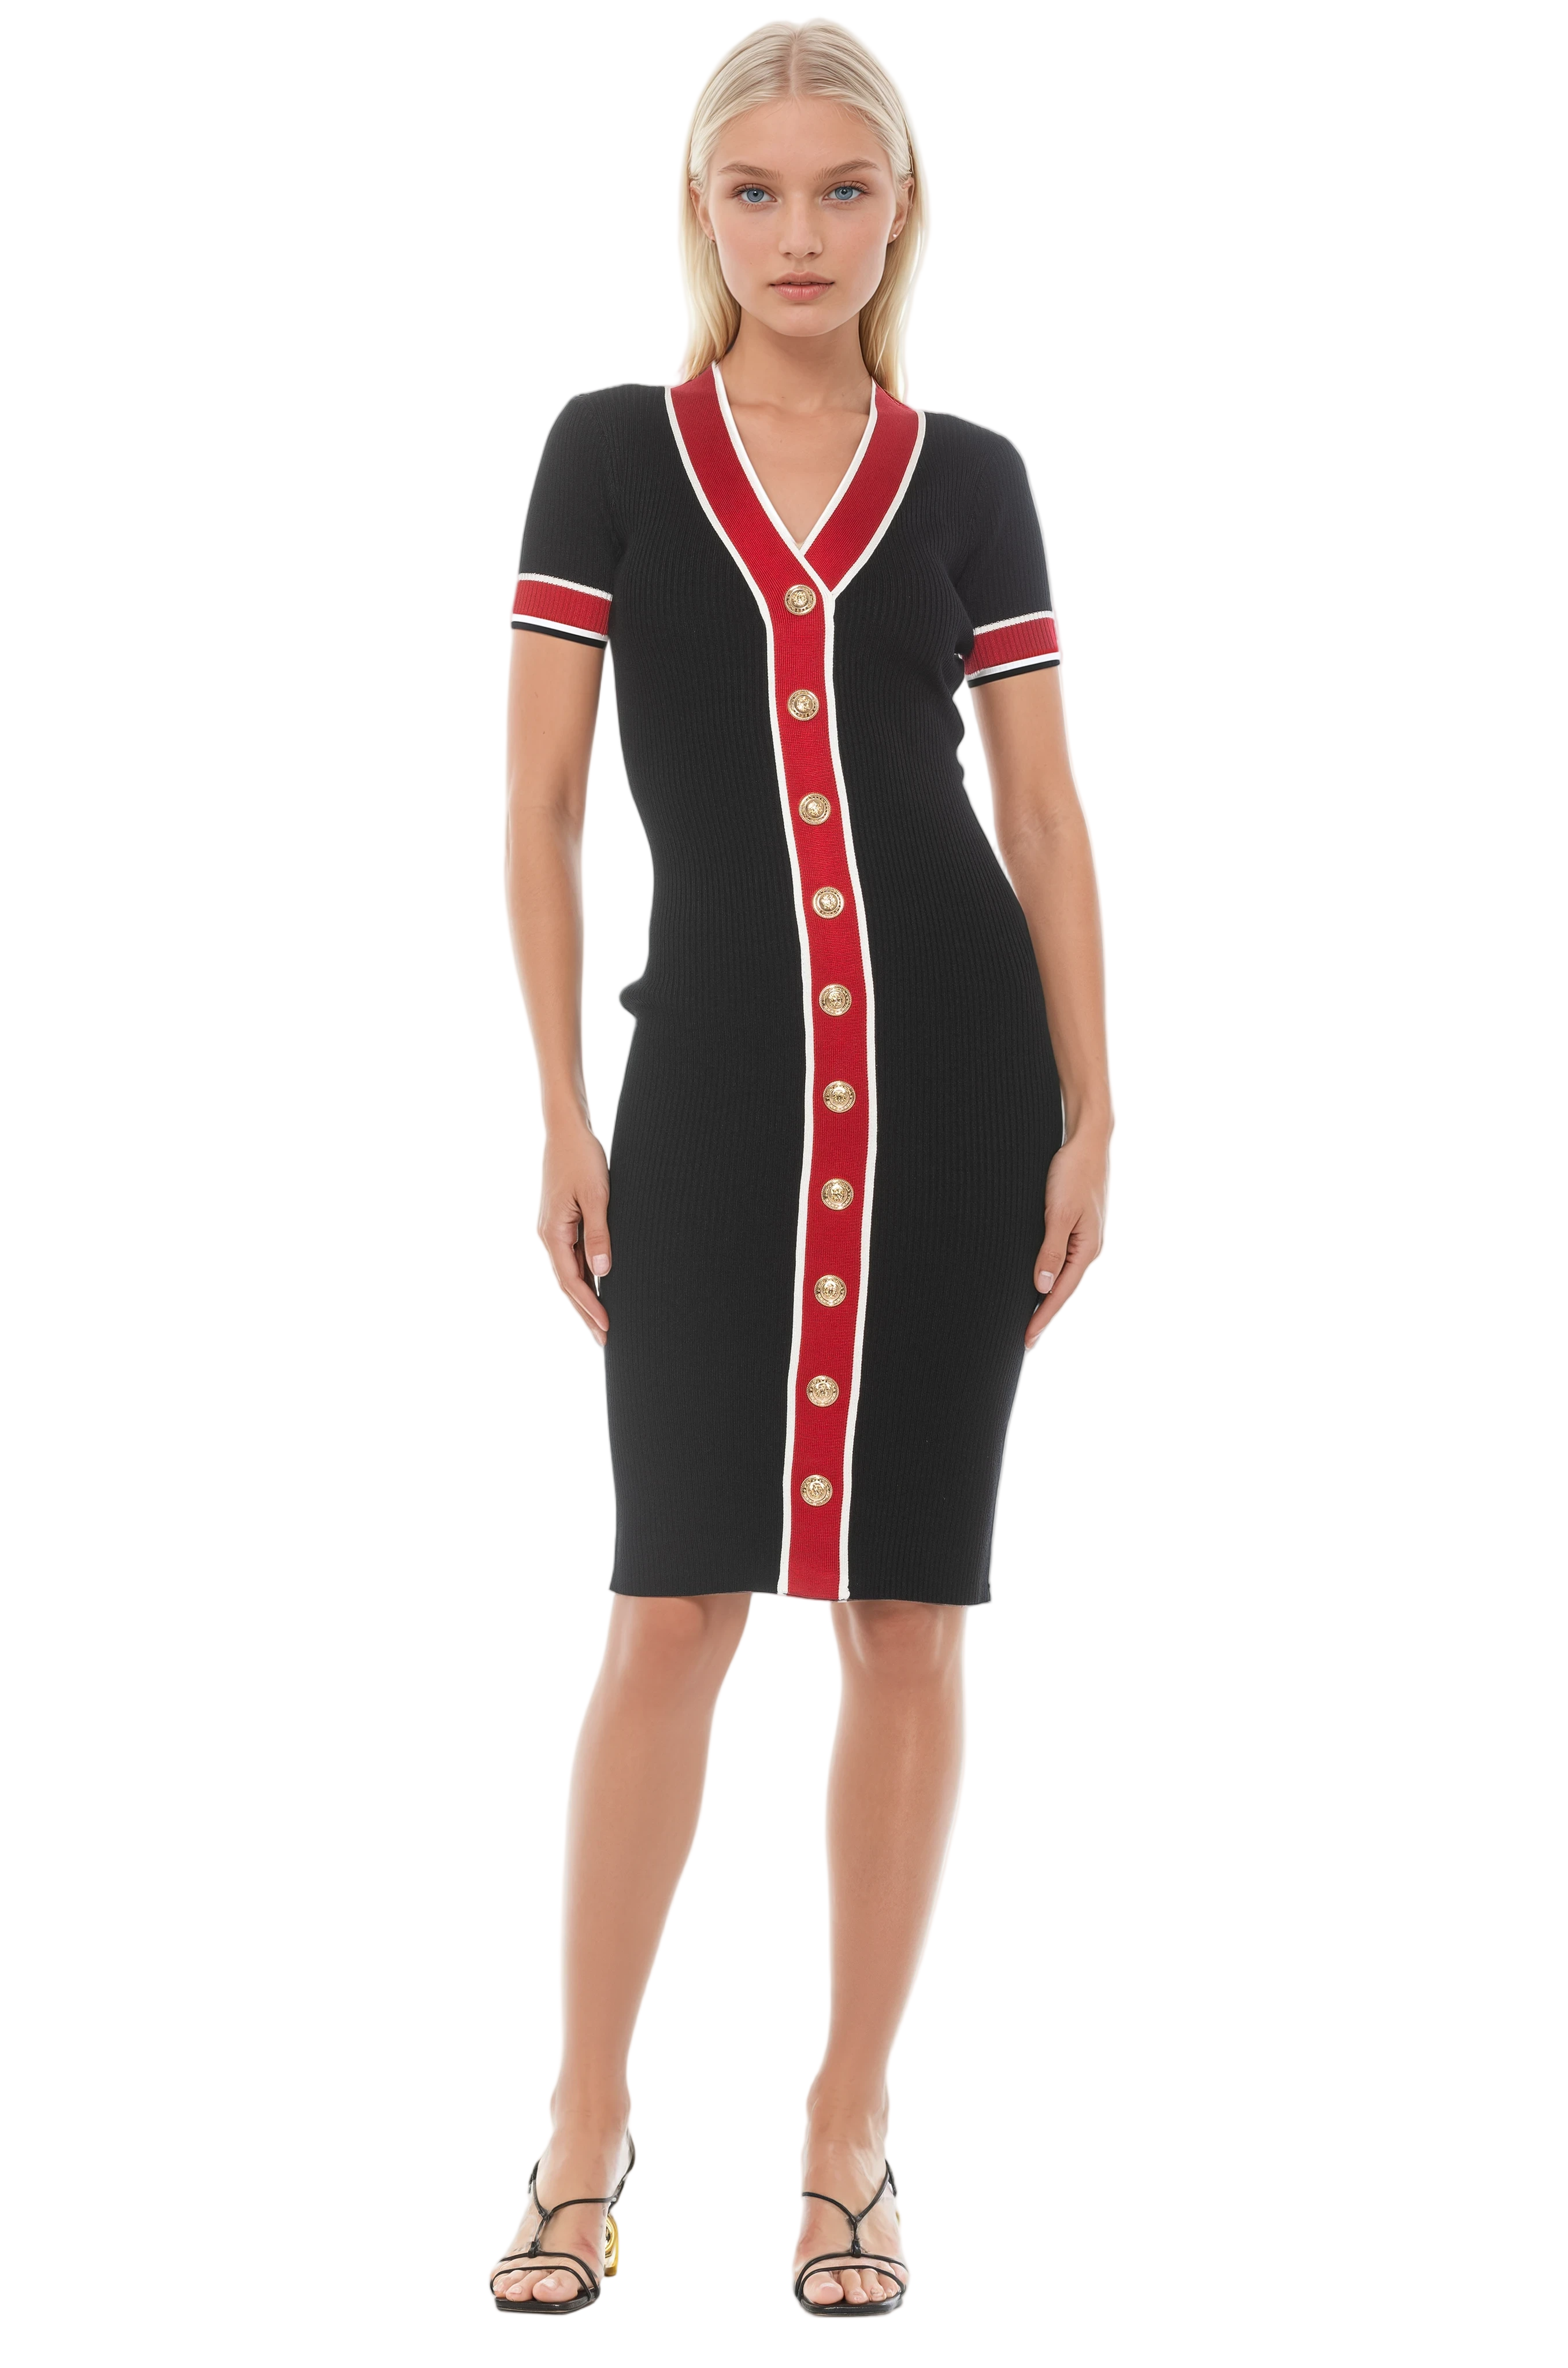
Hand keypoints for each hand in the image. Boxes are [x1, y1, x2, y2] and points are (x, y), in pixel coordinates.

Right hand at [538, 1122, 611, 1343]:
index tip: (606, 1328)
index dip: (589, 1306)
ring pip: (570, 1272)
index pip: (571, 1281)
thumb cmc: (582, 1158)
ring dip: (586, 1297)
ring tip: (602, 1323)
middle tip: (603, 1340)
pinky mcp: (562, 1221)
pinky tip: (599, 1288)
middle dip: (585, 1312)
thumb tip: (603, 1273)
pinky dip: (585, 1276)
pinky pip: (573, 1256)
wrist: (567, 1130)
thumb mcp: (596, 1196)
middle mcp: (549, 1235)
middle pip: (568, 1283)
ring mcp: (554, 1229)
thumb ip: (599, 1235)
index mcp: (552, 1232)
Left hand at [1025, 1128, 1108, 1348]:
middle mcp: (1088, 1247)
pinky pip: (1060, 1258)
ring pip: (1061, 1275)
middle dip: (1044, 1314)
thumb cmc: (1073, 1172)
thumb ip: (1051, 1250)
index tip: (1026, 1340)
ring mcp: (1083, 1237)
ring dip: (1045, 1296)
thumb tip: (1043, 1287)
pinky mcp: (1075, 1225)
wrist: (1086, 1140)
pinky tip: (1038, 1281)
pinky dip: (1048, 1275)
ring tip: (1028, 1318)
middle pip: (1063, 1289)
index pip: (1061, 1293)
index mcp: (1088, 1248)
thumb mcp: (1060, 1212)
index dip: (1043, 1316)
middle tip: (1025, 1341)